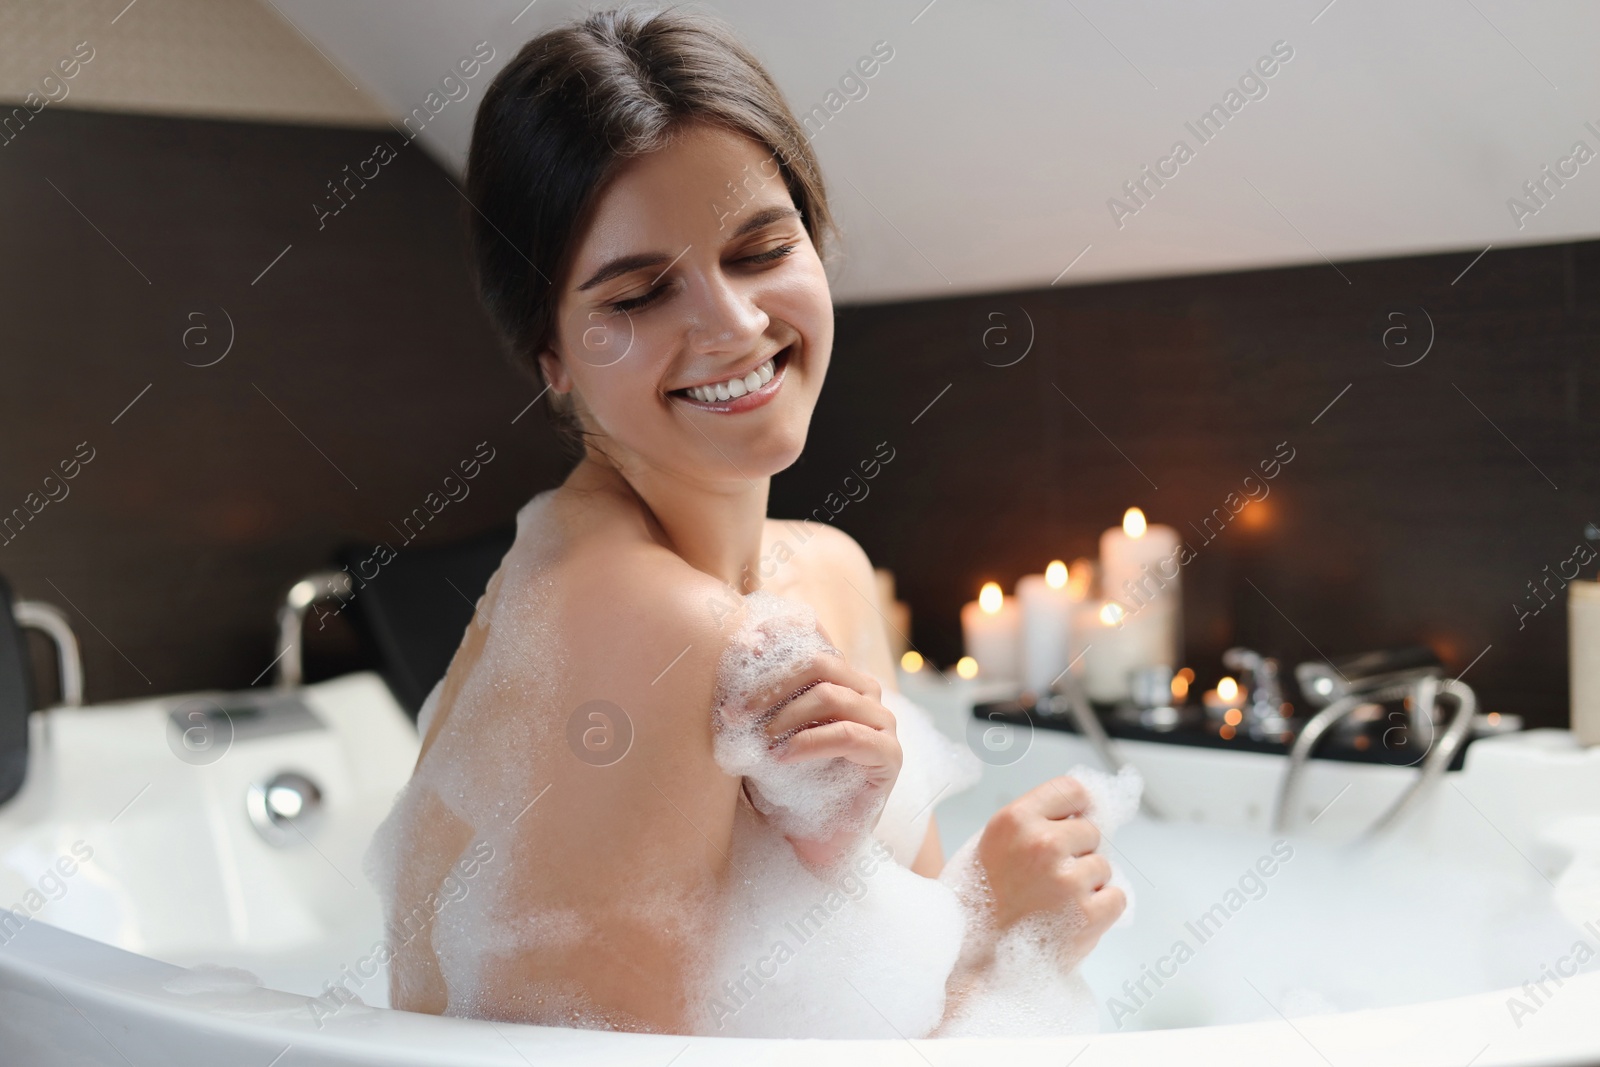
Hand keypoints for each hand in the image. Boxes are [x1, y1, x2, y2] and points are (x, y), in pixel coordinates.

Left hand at [745, 630, 900, 865]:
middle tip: (735, 713)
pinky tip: (781, 758)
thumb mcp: (761, 735)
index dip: (780, 636)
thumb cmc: (784, 785)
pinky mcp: (889, 756)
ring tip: (758, 742)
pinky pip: (849, 735)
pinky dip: (809, 743)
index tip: (743, 647)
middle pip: (820, 662)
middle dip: (771, 684)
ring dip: (786, 715)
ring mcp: (881, 723)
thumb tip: (738, 655)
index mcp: (837, 680)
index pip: (815, 639)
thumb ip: (755, 701)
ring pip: (832, 694)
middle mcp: (864, 693)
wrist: (811, 842)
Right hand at [971, 775, 1124, 964]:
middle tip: (1050, 878)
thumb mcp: (991, 845)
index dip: (1077, 808)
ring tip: (1054, 903)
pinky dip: (1102, 910)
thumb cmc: (980, 903)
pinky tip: (1071, 919)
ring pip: (1103, 866)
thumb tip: (1081, 812)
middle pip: (1091, 831)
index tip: (1074, 822)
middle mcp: (1042, 844)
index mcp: (1015, 820)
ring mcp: (1066, 880)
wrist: (970, 960)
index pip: (1072, 791)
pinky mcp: (1086, 915)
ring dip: (1088, 884)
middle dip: (1078, 852)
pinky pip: (1116, 897)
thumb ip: (1031, 824)